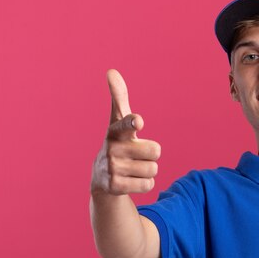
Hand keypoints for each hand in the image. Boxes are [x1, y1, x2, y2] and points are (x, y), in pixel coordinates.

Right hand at [91, 69, 160, 194]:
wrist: (102, 177)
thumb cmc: (117, 143)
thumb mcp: (118, 123)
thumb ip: (119, 98)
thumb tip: (111, 71)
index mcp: (115, 131)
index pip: (127, 124)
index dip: (134, 122)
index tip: (139, 121)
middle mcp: (112, 149)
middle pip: (156, 151)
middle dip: (151, 155)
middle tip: (136, 156)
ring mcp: (112, 169)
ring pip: (153, 169)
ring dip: (148, 170)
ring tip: (133, 168)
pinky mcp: (116, 186)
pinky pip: (148, 185)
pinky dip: (144, 184)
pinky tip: (130, 180)